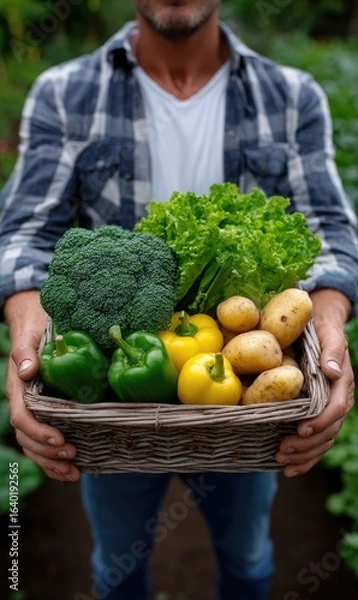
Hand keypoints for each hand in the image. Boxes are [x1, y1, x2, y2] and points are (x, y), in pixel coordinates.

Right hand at [7, 329, 79, 481]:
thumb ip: (26, 352)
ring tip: (73, 471)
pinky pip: (44, 442)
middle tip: (72, 454)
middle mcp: (23, 404)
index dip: (38, 432)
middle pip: (27, 438)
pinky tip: (70, 469)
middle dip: (48, 452)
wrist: (36, 325)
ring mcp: (33, 411)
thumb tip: (28, 370)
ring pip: (34, 446)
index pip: (21, 418)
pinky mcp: (46, 413)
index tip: (60, 438)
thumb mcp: (30, 336)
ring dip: (51, 462)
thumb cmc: (35, 329)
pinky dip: (54, 459)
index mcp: (18, 389)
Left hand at [276, 289, 354, 476]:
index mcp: (342, 382)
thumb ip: (332, 350)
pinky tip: (290, 468)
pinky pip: (316, 440)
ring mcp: (329, 409)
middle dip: (307, 444)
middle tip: (282, 450)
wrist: (319, 324)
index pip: (336, 407)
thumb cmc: (321, 328)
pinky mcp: (317, 414)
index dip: (321, 421)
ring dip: (305, 454)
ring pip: (323, 440)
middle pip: (329, 430)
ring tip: (283, 461)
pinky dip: (305, 457)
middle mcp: (338, 399)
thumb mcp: (328, 333)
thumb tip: (332, 370)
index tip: (301, 429)